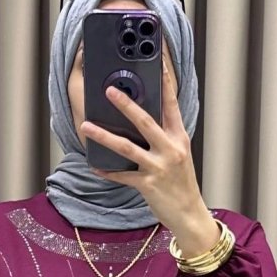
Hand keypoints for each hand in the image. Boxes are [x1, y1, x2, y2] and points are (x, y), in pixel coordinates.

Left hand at [79, 62, 219, 252]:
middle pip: (146, 122)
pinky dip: (107, 171)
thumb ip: (165, 136)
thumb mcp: (179, 155)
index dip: (165, 82)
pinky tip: (94, 166)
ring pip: (127, 148)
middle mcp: (170, 149)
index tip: (157, 61)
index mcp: (179, 138)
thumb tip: (143, 118)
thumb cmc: (182, 183)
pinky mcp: (147, 185)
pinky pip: (122, 175)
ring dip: (104, 136)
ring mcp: (158, 167)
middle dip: (126, 105)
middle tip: (109, 91)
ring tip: (86, 127)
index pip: (171, 104)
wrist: (190, 214)